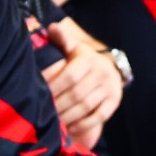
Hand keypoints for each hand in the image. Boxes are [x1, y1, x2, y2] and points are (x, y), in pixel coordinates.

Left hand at [41, 18, 123, 149]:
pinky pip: (98, 117)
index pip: (69, 75)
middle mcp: (102, 72)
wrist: (109, 67)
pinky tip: (70, 128)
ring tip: (54, 122)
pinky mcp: (114, 102)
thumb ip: (63, 39)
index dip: (53, 86)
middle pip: (76, 94)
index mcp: (89, 58)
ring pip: (86, 106)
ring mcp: (110, 88)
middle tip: (44, 113)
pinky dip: (83, 124)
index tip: (40, 95)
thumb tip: (52, 27)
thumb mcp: (73, 47)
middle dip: (58, 105)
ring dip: (68, 116)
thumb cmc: (82, 59)